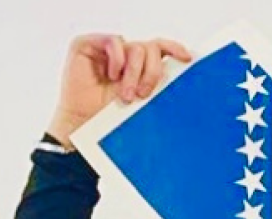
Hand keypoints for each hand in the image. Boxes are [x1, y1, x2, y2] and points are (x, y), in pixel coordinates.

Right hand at [48, 34, 191, 150]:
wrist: (84, 124)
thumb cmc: (111, 114)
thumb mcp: (143, 96)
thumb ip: (157, 80)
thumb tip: (183, 70)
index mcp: (139, 63)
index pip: (161, 47)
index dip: (175, 48)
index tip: (187, 59)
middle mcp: (124, 53)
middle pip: (152, 48)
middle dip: (152, 73)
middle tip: (143, 95)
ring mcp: (105, 48)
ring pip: (136, 47)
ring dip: (134, 73)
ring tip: (126, 95)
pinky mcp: (86, 44)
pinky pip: (113, 41)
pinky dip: (117, 59)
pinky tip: (112, 75)